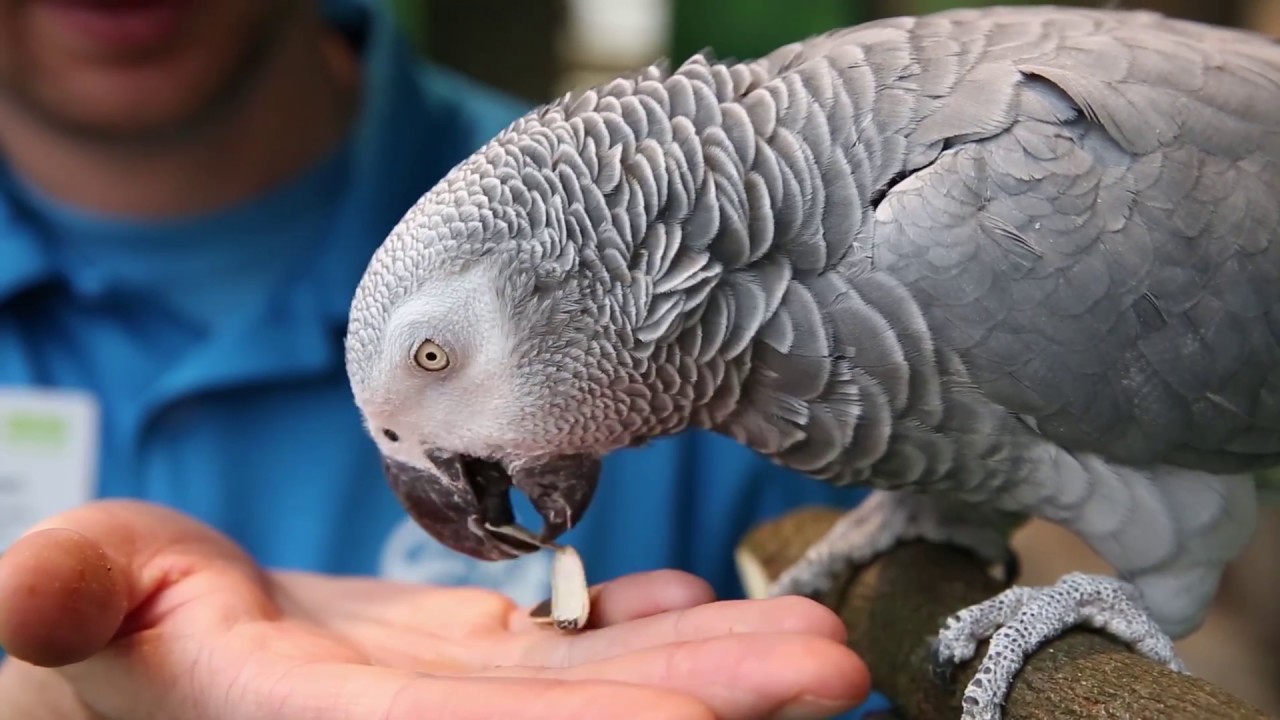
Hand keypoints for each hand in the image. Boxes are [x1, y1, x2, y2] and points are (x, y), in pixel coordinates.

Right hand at [0, 500, 869, 719]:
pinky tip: (715, 598)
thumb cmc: (112, 626)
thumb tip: (20, 609)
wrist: (159, 639)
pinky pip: (576, 640)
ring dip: (718, 660)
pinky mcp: (476, 656)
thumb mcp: (84, 597)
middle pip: (579, 719)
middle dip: (709, 699)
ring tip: (823, 643)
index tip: (699, 718)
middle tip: (834, 665)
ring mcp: (460, 694)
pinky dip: (650, 622)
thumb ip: (75, 595)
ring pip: (603, 676)